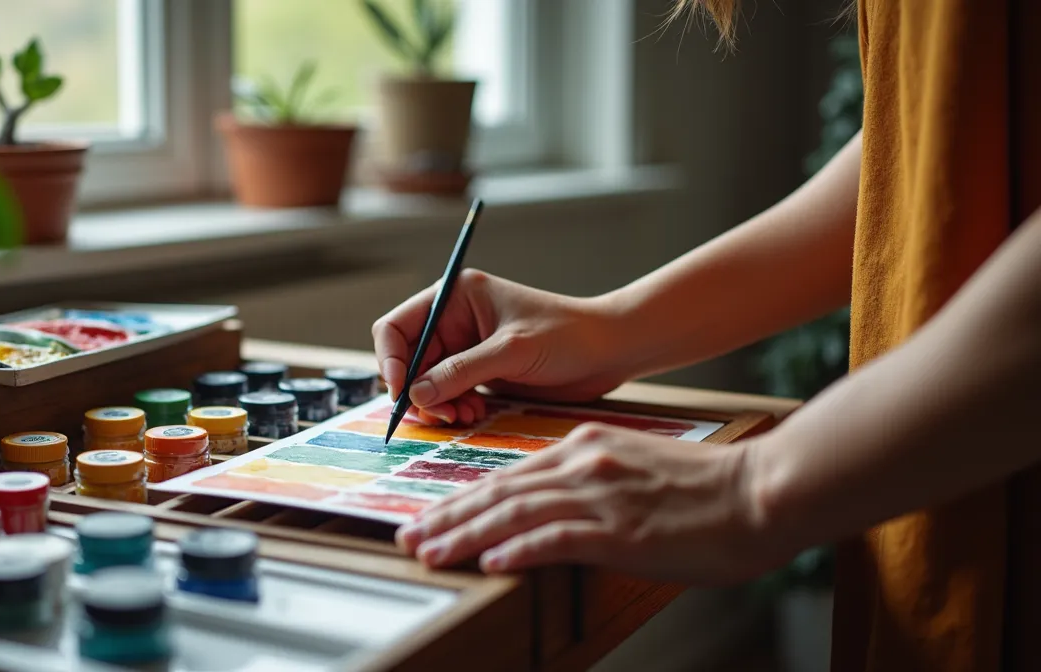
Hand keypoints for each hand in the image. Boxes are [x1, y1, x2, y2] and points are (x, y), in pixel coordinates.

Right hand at [372, 269, 633, 424]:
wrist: (609, 352)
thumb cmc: (568, 336)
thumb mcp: (512, 351)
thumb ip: (461, 371)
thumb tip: (416, 394)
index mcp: (455, 297)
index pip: (397, 327)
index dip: (390, 360)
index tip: (402, 393)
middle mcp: (454, 321)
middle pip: (407, 360)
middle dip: (417, 390)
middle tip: (439, 416)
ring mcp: (466, 348)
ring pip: (425, 383)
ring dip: (436, 404)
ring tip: (462, 417)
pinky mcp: (479, 373)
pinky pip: (447, 395)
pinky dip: (453, 409)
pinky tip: (474, 415)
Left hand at [395, 423, 780, 584]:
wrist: (763, 489)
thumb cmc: (709, 488)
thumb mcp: (637, 469)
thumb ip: (594, 480)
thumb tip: (557, 509)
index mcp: (586, 447)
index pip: (509, 475)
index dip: (464, 498)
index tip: (432, 516)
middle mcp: (584, 464)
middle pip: (499, 492)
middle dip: (448, 517)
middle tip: (408, 537)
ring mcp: (601, 496)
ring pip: (515, 515)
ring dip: (465, 536)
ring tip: (430, 553)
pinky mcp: (621, 529)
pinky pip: (557, 539)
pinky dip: (519, 551)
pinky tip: (491, 564)